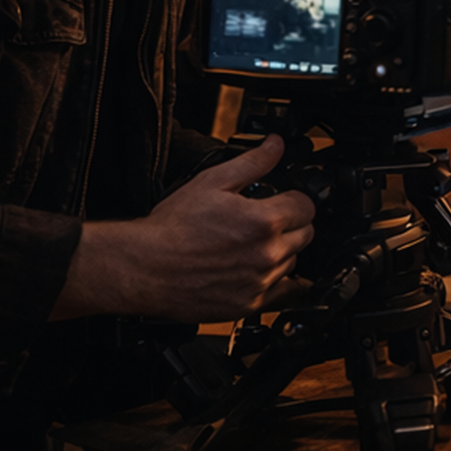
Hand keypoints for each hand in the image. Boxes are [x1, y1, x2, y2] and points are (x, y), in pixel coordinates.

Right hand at [57, 135, 316, 321]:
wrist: (145, 268)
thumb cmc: (172, 228)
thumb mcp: (211, 182)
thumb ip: (252, 163)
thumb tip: (276, 145)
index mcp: (264, 220)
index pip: (306, 205)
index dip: (293, 199)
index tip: (282, 200)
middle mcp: (268, 253)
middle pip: (305, 234)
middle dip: (290, 224)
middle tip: (265, 222)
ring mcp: (261, 282)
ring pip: (293, 261)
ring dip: (281, 252)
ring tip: (251, 246)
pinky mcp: (250, 304)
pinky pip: (285, 294)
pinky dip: (280, 283)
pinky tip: (266, 274)